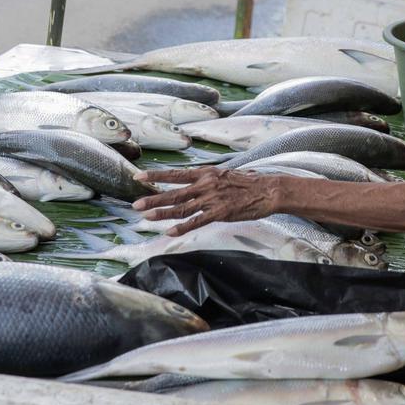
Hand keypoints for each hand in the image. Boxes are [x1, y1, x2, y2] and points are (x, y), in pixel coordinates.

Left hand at [131, 167, 278, 235]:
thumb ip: (209, 179)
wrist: (268, 190)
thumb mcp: (225, 175)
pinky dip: (182, 227)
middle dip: (153, 198)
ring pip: (181, 208)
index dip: (156, 176)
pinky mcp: (220, 213)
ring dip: (162, 213)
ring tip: (146, 218)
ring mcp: (212, 199)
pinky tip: (169, 231)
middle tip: (136, 205)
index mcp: (206, 173)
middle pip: (174, 193)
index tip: (138, 176)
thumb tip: (198, 181)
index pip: (175, 174)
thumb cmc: (249, 183)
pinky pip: (197, 221)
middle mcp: (205, 184)